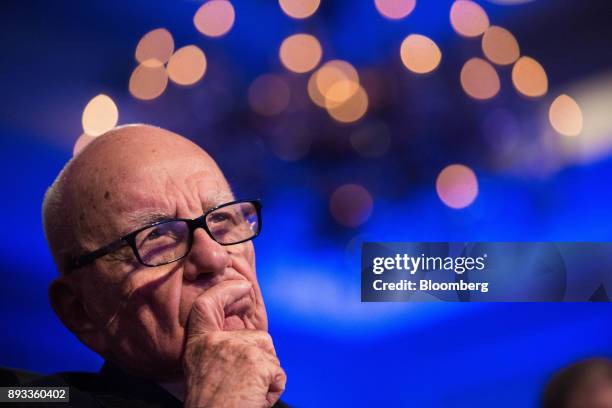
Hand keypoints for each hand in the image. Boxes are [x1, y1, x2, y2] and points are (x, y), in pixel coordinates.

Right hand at [183, 280, 285, 407]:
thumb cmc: (212, 404)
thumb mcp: (204, 370)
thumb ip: (219, 349)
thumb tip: (248, 340)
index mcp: (199, 344)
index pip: (206, 306)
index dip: (225, 291)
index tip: (243, 285)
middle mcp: (215, 342)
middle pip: (256, 337)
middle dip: (261, 359)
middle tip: (242, 386)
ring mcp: (237, 349)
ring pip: (269, 354)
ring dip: (265, 375)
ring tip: (246, 393)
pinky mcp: (257, 361)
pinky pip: (278, 373)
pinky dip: (272, 388)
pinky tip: (255, 398)